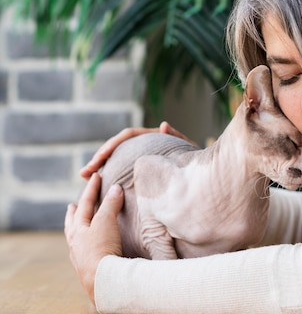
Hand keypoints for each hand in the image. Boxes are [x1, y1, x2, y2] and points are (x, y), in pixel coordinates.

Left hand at [64, 173, 123, 304]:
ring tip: (77, 227)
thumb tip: (115, 188)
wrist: (102, 280)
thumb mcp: (106, 222)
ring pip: (75, 239)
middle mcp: (75, 243)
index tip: (95, 176)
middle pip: (72, 223)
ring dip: (77, 230)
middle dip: (74, 213)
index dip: (92, 189)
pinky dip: (84, 246)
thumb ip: (110, 205)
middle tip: (72, 205)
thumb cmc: (102, 249)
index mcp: (78, 229)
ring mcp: (79, 257)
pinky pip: (82, 252)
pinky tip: (86, 249)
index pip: (86, 204)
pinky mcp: (87, 269)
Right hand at [80, 121, 194, 178]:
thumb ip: (178, 137)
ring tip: (85, 179)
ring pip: (116, 161)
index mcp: (153, 138)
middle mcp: (144, 147)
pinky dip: (110, 178)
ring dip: (100, 168)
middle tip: (85, 172)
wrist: (203, 180)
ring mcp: (140, 159)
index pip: (128, 136)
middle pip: (117, 148)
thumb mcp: (189, 150)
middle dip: (99, 158)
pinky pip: (121, 173)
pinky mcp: (140, 173)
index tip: (101, 156)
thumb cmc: (198, 163)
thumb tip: (163, 125)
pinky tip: (98, 188)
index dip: (113, 144)